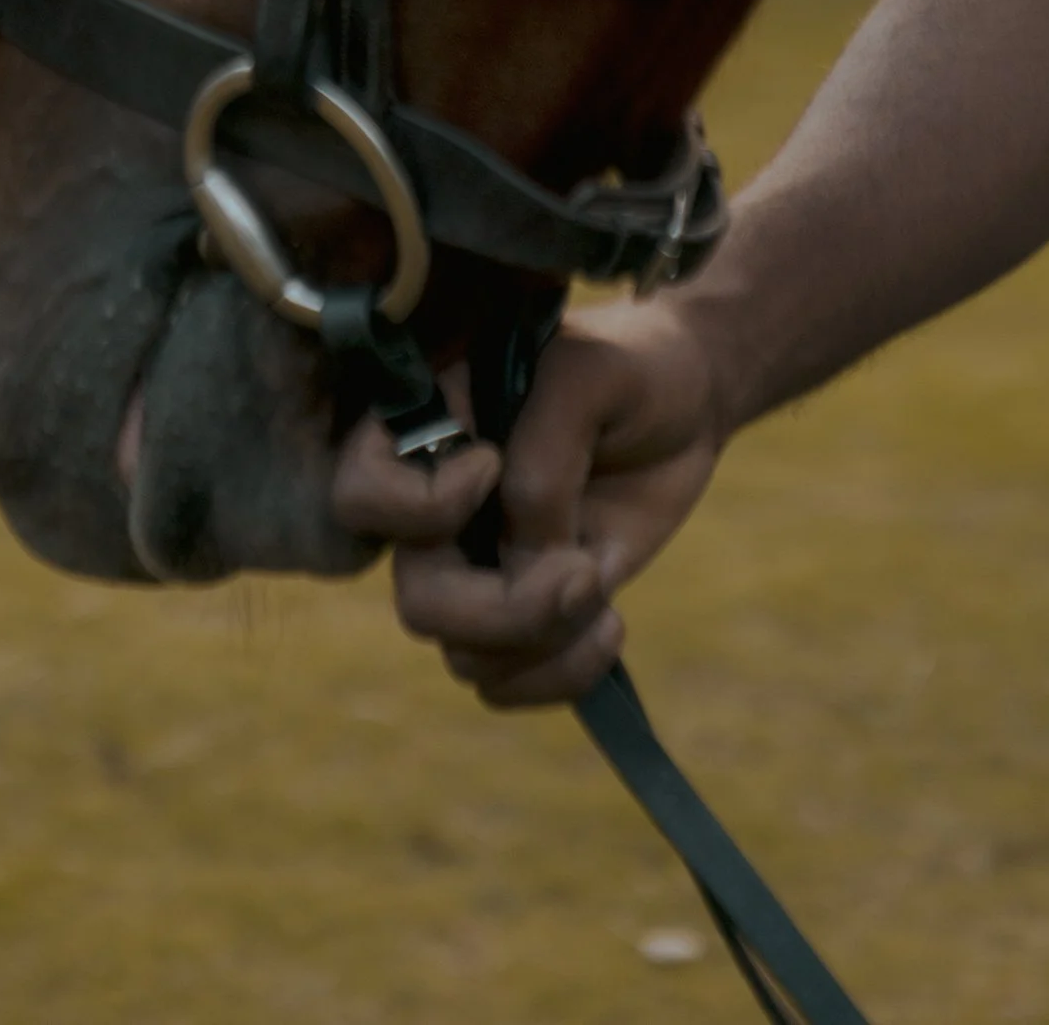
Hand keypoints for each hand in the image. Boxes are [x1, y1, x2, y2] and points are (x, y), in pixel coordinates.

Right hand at [332, 300, 729, 706]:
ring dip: (543, 642)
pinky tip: (611, 625)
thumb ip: (544, 455)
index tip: (492, 466)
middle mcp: (439, 507)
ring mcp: (482, 565)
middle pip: (420, 600)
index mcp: (429, 431)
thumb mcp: (590, 377)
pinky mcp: (529, 607)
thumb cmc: (630, 366)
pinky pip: (508, 681)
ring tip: (602, 592)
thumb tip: (525, 555)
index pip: (361, 495)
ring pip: (465, 653)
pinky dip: (559, 676)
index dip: (419, 508)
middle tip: (582, 574)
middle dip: (502, 610)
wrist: (686, 401)